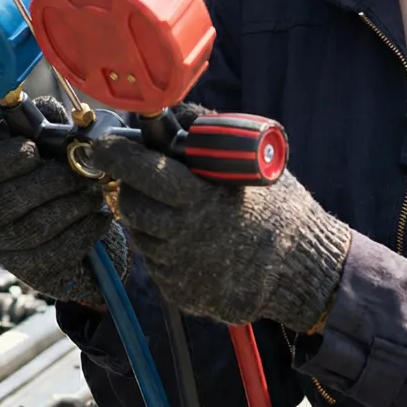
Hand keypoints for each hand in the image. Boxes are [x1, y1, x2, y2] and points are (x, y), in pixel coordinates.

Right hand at [0, 97, 124, 306]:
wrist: (77, 227)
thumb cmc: (57, 178)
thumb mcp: (50, 145)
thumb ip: (46, 123)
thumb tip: (46, 109)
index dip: (2, 160)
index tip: (33, 151)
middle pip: (10, 200)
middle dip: (55, 182)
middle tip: (83, 173)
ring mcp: (6, 246)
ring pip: (36, 226)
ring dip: (74, 205)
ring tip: (95, 193)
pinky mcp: (31, 269)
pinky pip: (57, 251)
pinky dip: (86, 231)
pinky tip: (101, 217)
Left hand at [88, 127, 351, 330]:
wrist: (302, 269)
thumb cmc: (278, 209)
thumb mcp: (253, 163)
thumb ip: (209, 134)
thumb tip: (170, 113)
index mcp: (201, 199)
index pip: (143, 172)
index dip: (117, 156)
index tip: (104, 145)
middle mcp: (184, 236)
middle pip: (130, 205)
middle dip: (126, 185)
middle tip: (133, 173)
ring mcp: (180, 268)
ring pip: (141, 234)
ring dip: (147, 216)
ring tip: (177, 208)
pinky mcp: (179, 293)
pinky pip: (156, 261)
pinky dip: (164, 245)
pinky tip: (190, 238)